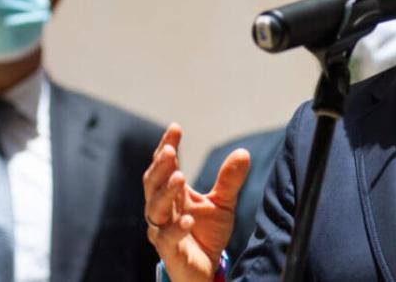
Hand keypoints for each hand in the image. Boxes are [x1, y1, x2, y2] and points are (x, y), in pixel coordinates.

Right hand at [143, 124, 249, 281]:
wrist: (206, 268)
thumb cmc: (208, 232)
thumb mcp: (223, 203)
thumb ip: (229, 180)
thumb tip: (243, 152)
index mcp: (173, 194)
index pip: (165, 166)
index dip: (167, 146)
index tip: (175, 128)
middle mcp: (163, 210)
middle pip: (153, 184)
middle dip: (160, 167)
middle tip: (169, 150)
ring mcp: (162, 230)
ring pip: (155, 209)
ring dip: (165, 192)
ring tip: (179, 176)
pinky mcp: (169, 251)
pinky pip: (167, 239)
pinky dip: (176, 229)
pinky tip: (188, 220)